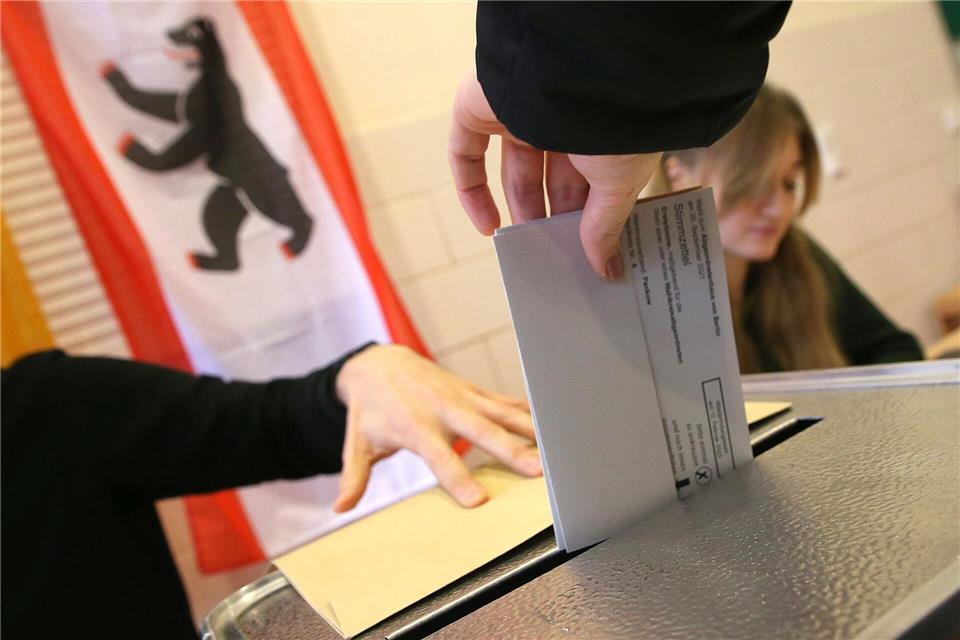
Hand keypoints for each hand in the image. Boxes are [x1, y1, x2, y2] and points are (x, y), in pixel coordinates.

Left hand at [333, 344, 540, 510]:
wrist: (379, 363)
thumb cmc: (370, 408)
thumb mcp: (357, 441)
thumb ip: (354, 475)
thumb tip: (340, 507)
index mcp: (414, 426)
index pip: (439, 457)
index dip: (457, 478)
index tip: (479, 500)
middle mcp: (442, 408)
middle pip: (481, 432)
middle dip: (510, 451)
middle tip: (536, 471)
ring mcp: (461, 396)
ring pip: (500, 413)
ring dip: (529, 430)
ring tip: (557, 448)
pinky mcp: (471, 390)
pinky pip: (502, 401)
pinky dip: (526, 412)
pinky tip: (551, 425)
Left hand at [449, 73, 660, 279]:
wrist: (583, 74)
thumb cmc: (617, 123)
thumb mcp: (619, 185)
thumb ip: (605, 227)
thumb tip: (606, 268)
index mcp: (600, 128)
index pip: (590, 179)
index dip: (586, 217)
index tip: (588, 252)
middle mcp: (562, 117)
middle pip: (553, 178)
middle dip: (554, 218)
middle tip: (558, 257)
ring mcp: (519, 111)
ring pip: (514, 170)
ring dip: (519, 211)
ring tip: (526, 252)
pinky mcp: (481, 107)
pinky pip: (467, 154)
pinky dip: (472, 192)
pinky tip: (487, 228)